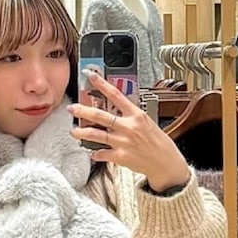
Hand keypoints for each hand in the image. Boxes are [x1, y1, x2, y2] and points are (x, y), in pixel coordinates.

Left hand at [68, 70, 190, 192]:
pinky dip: (95, 153)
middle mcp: (128, 127)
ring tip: (74, 132)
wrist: (165, 162)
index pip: (115, 94)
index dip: (101, 83)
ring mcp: (123, 142)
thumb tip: (116, 108)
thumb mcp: (146, 122)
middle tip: (72, 108)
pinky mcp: (121, 157)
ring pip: (97, 135)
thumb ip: (130, 115)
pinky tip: (91, 152)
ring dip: (82, 133)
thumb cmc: (157, 142)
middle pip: (100, 116)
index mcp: (136, 114)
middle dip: (83, 111)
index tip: (90, 75)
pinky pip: (102, 154)